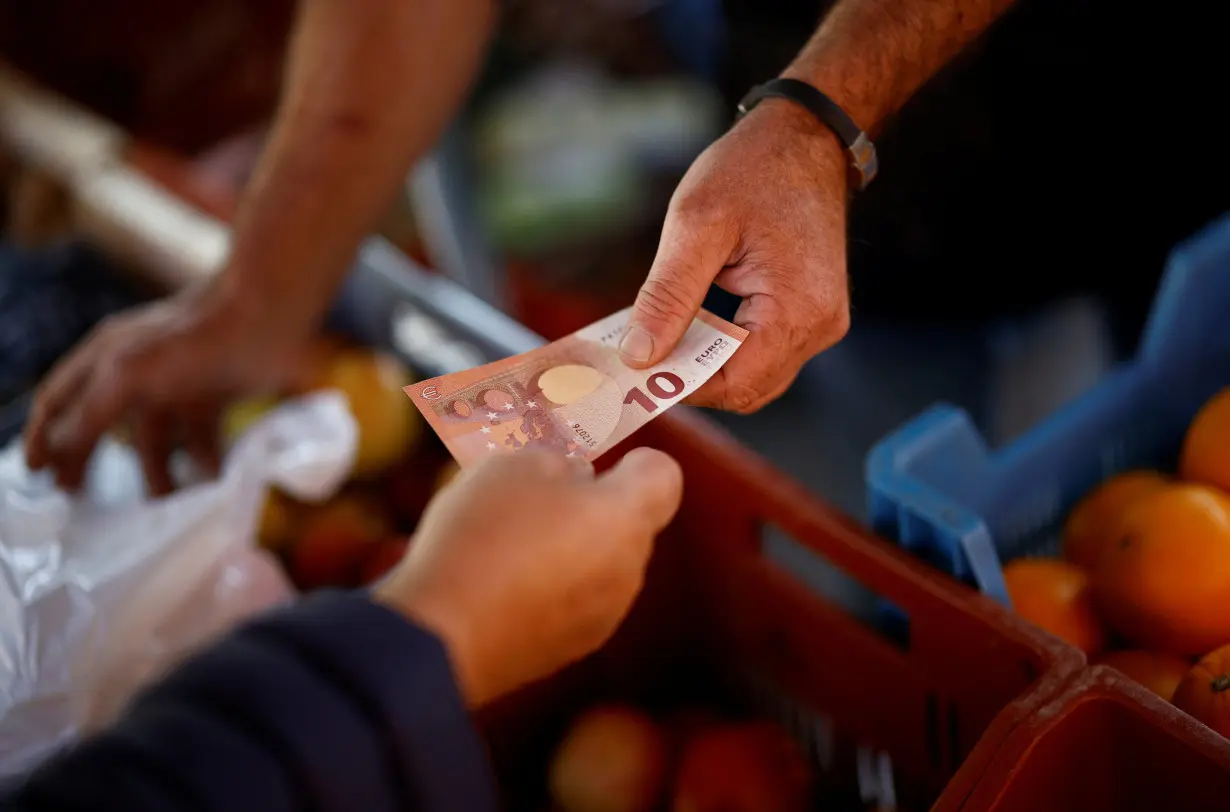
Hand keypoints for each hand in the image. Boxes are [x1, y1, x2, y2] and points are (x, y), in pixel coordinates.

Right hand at [24, 283, 313, 494]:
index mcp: (106, 358)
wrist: (261, 318)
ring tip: (161, 500)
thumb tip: (62, 448)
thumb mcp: (125, 375)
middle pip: (104, 426)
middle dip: (95, 461)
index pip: (60, 400)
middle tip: (85, 499)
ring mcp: (177, 386)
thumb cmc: (188, 340)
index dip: (44, 436)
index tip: (38, 474)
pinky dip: (202, 463)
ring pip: (157, 440)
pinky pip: (200, 440)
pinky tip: (207, 483)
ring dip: (158, 471)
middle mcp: (137, 371)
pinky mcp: (215, 398)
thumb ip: (90, 413)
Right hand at [374, 448, 683, 706]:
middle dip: (590, 505)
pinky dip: (548, 587)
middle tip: (533, 494)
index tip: (603, 462)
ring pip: (599, 563)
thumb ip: (558, 463)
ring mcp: (603, 615)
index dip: (636, 461)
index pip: (663, 476)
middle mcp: (628, 570)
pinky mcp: (570, 648)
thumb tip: (574, 477)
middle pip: (626, 522)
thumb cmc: (485, 537)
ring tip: (505, 542)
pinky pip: (573, 601)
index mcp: (626, 517)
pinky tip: (499, 583)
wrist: (445, 637)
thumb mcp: (515, 466)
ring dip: (568, 547)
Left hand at [619, 101, 851, 413]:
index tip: (635, 372)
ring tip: (661, 335)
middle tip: (640, 357)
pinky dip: (724, 346)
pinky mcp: (812, 311)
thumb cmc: (754, 169)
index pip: (735, 383)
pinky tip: (691, 322)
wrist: (805, 136)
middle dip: (691, 379)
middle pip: (747, 388)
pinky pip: (764, 349)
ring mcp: (821, 321)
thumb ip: (668, 296)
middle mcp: (820, 325)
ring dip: (706, 362)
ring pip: (755, 374)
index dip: (683, 386)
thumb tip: (639, 356)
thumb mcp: (696, 225)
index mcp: (797, 309)